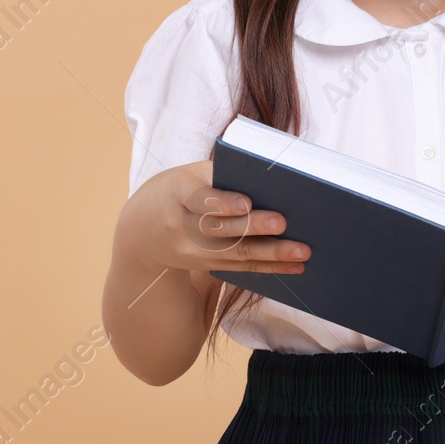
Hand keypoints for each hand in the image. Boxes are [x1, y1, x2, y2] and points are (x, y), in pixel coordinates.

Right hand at [120, 160, 310, 274]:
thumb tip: (273, 180)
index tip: (246, 202)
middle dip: (254, 227)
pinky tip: (295, 266)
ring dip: (271, 254)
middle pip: (221, 229)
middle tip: (283, 223)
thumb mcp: (191, 175)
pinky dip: (269, 268)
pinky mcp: (207, 266)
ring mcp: (193, 251)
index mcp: (178, 192)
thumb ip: (223, 175)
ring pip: (236, 254)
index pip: (199, 198)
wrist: (141, 230)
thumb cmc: (179, 190)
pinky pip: (241, 269)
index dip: (222, 202)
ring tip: (302, 251)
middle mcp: (182, 226)